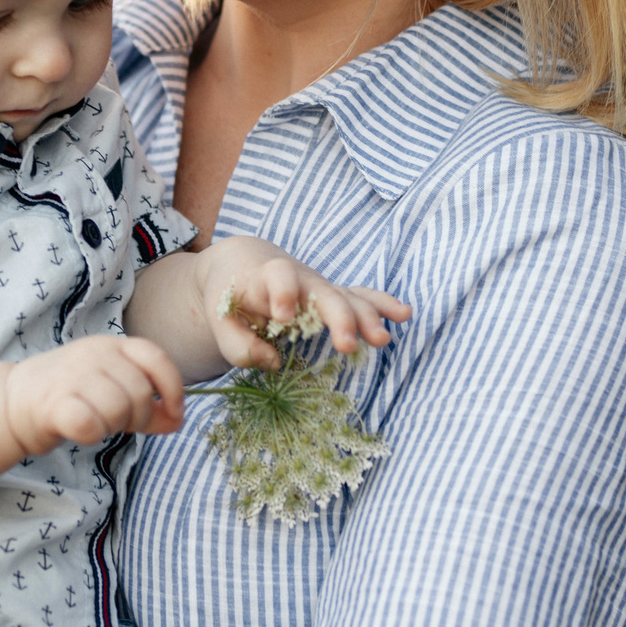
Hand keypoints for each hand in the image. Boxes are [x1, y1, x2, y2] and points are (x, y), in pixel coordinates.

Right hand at [1, 334, 185, 453]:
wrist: (13, 401)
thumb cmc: (70, 396)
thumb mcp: (112, 389)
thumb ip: (147, 404)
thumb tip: (177, 421)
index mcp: (111, 345)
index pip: (155, 357)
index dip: (173, 388)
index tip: (174, 412)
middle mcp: (93, 354)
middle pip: (139, 392)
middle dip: (138, 417)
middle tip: (116, 423)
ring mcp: (72, 376)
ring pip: (118, 409)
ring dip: (112, 426)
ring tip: (94, 422)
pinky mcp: (52, 403)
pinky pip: (90, 424)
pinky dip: (92, 434)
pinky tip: (81, 431)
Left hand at [203, 238, 410, 371]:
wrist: (244, 264)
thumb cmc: (229, 294)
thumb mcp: (220, 318)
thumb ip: (237, 345)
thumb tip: (272, 363)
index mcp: (267, 276)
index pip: (279, 275)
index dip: (283, 292)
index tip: (283, 315)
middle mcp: (301, 279)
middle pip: (325, 292)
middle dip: (339, 317)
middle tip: (347, 344)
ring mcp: (321, 288)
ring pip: (349, 296)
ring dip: (367, 316)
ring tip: (382, 339)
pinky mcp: (333, 297)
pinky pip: (362, 297)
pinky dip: (383, 304)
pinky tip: (405, 314)